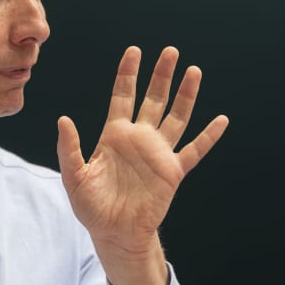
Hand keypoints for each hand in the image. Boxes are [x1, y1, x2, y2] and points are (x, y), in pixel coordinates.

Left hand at [57, 46, 228, 284]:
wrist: (115, 233)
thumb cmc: (92, 207)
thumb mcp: (74, 177)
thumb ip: (70, 148)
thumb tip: (63, 119)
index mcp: (114, 135)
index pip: (123, 96)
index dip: (128, 74)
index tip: (134, 51)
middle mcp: (139, 139)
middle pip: (153, 99)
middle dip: (161, 75)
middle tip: (169, 51)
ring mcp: (158, 153)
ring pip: (176, 117)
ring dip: (185, 95)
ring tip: (194, 71)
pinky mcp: (173, 171)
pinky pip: (194, 150)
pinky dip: (208, 136)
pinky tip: (221, 120)